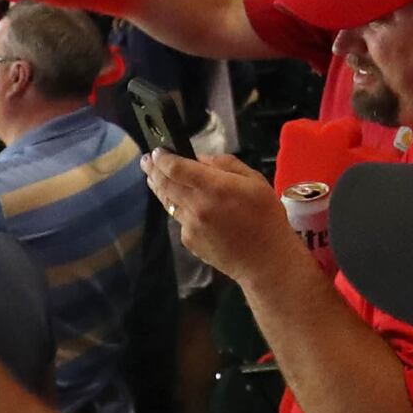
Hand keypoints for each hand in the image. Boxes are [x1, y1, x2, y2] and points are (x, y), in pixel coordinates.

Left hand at [143, 150, 307, 284]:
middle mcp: (197, 206)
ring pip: (167, 202)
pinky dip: (179, 208)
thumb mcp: (254, 181)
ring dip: (160, 188)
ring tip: (154, 178)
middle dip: (153, 170)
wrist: (265, 260)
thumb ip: (226, 165)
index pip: (176, 168)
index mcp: (214, 187)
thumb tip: (200, 160)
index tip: (156, 152)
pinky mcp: (189, 240)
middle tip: (147, 161)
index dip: (163, 158)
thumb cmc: (266, 217)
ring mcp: (190, 225)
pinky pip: (179, 219)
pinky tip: (187, 206)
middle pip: (164, 184)